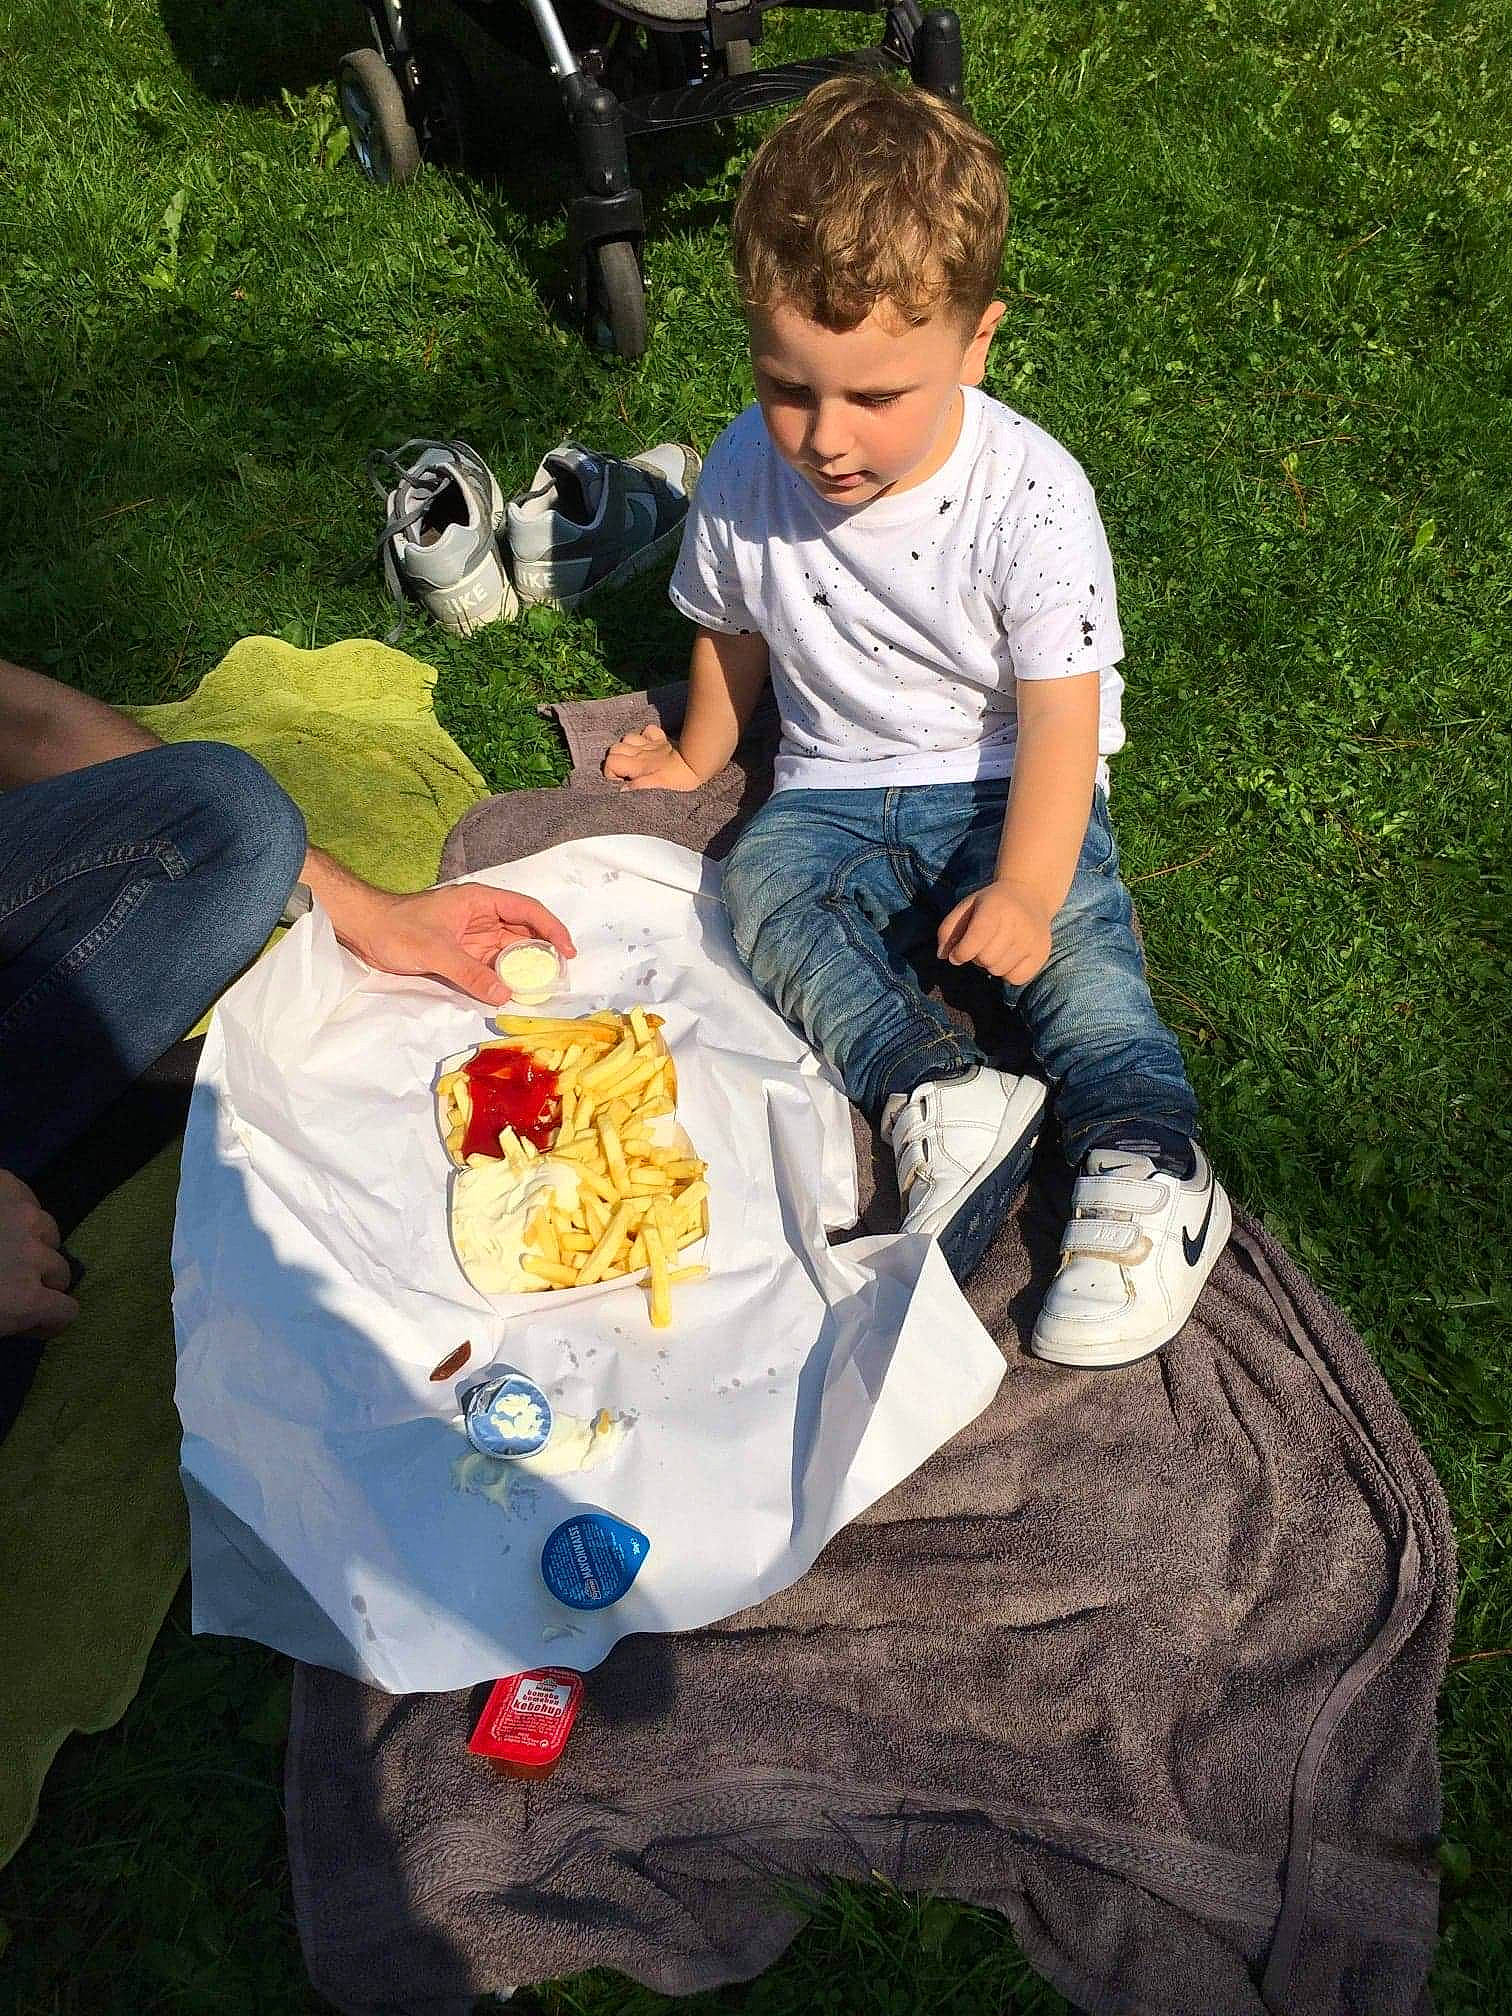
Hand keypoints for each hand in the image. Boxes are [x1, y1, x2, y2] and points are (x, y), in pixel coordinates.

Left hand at [0, 1168, 77, 1340]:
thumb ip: (16, 1320)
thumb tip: (35, 1320)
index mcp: (25, 1299)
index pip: (69, 1311)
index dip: (49, 1319)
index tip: (33, 1321)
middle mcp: (34, 1257)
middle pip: (61, 1271)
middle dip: (40, 1280)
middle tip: (10, 1281)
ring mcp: (23, 1218)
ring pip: (48, 1232)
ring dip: (32, 1243)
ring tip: (6, 1246)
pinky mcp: (7, 1188)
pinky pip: (29, 1197)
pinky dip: (18, 1209)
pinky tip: (2, 1219)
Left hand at [332, 883, 576, 1007]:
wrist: (363, 929)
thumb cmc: (397, 928)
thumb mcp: (436, 951)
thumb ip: (471, 973)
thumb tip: (505, 995)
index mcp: (480, 901)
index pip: (527, 910)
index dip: (551, 928)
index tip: (567, 952)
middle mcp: (481, 916)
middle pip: (523, 931)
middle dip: (543, 952)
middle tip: (559, 977)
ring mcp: (472, 935)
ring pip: (508, 950)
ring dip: (523, 968)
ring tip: (541, 987)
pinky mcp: (461, 952)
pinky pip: (490, 964)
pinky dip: (502, 977)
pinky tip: (511, 991)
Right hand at [603, 724, 702, 792]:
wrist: (696, 764)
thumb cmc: (677, 780)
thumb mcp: (655, 789)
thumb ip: (636, 788)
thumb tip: (621, 790)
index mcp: (637, 765)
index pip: (610, 762)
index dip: (611, 773)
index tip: (621, 782)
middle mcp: (640, 752)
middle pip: (615, 749)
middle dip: (616, 760)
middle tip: (626, 773)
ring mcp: (650, 744)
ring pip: (628, 738)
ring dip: (628, 748)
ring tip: (635, 760)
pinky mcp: (661, 740)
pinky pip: (648, 730)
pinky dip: (645, 736)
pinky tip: (648, 746)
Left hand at [938, 880, 1052, 984]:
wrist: (1029, 895)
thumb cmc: (990, 904)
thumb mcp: (966, 907)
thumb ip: (948, 930)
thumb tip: (944, 956)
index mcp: (995, 908)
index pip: (975, 940)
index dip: (961, 952)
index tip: (957, 953)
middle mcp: (1017, 923)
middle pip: (985, 960)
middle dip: (975, 958)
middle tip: (980, 946)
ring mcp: (1032, 940)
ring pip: (998, 971)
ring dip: (990, 965)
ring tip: (995, 948)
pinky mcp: (1042, 953)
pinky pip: (1016, 979)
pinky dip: (1006, 973)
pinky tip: (1008, 957)